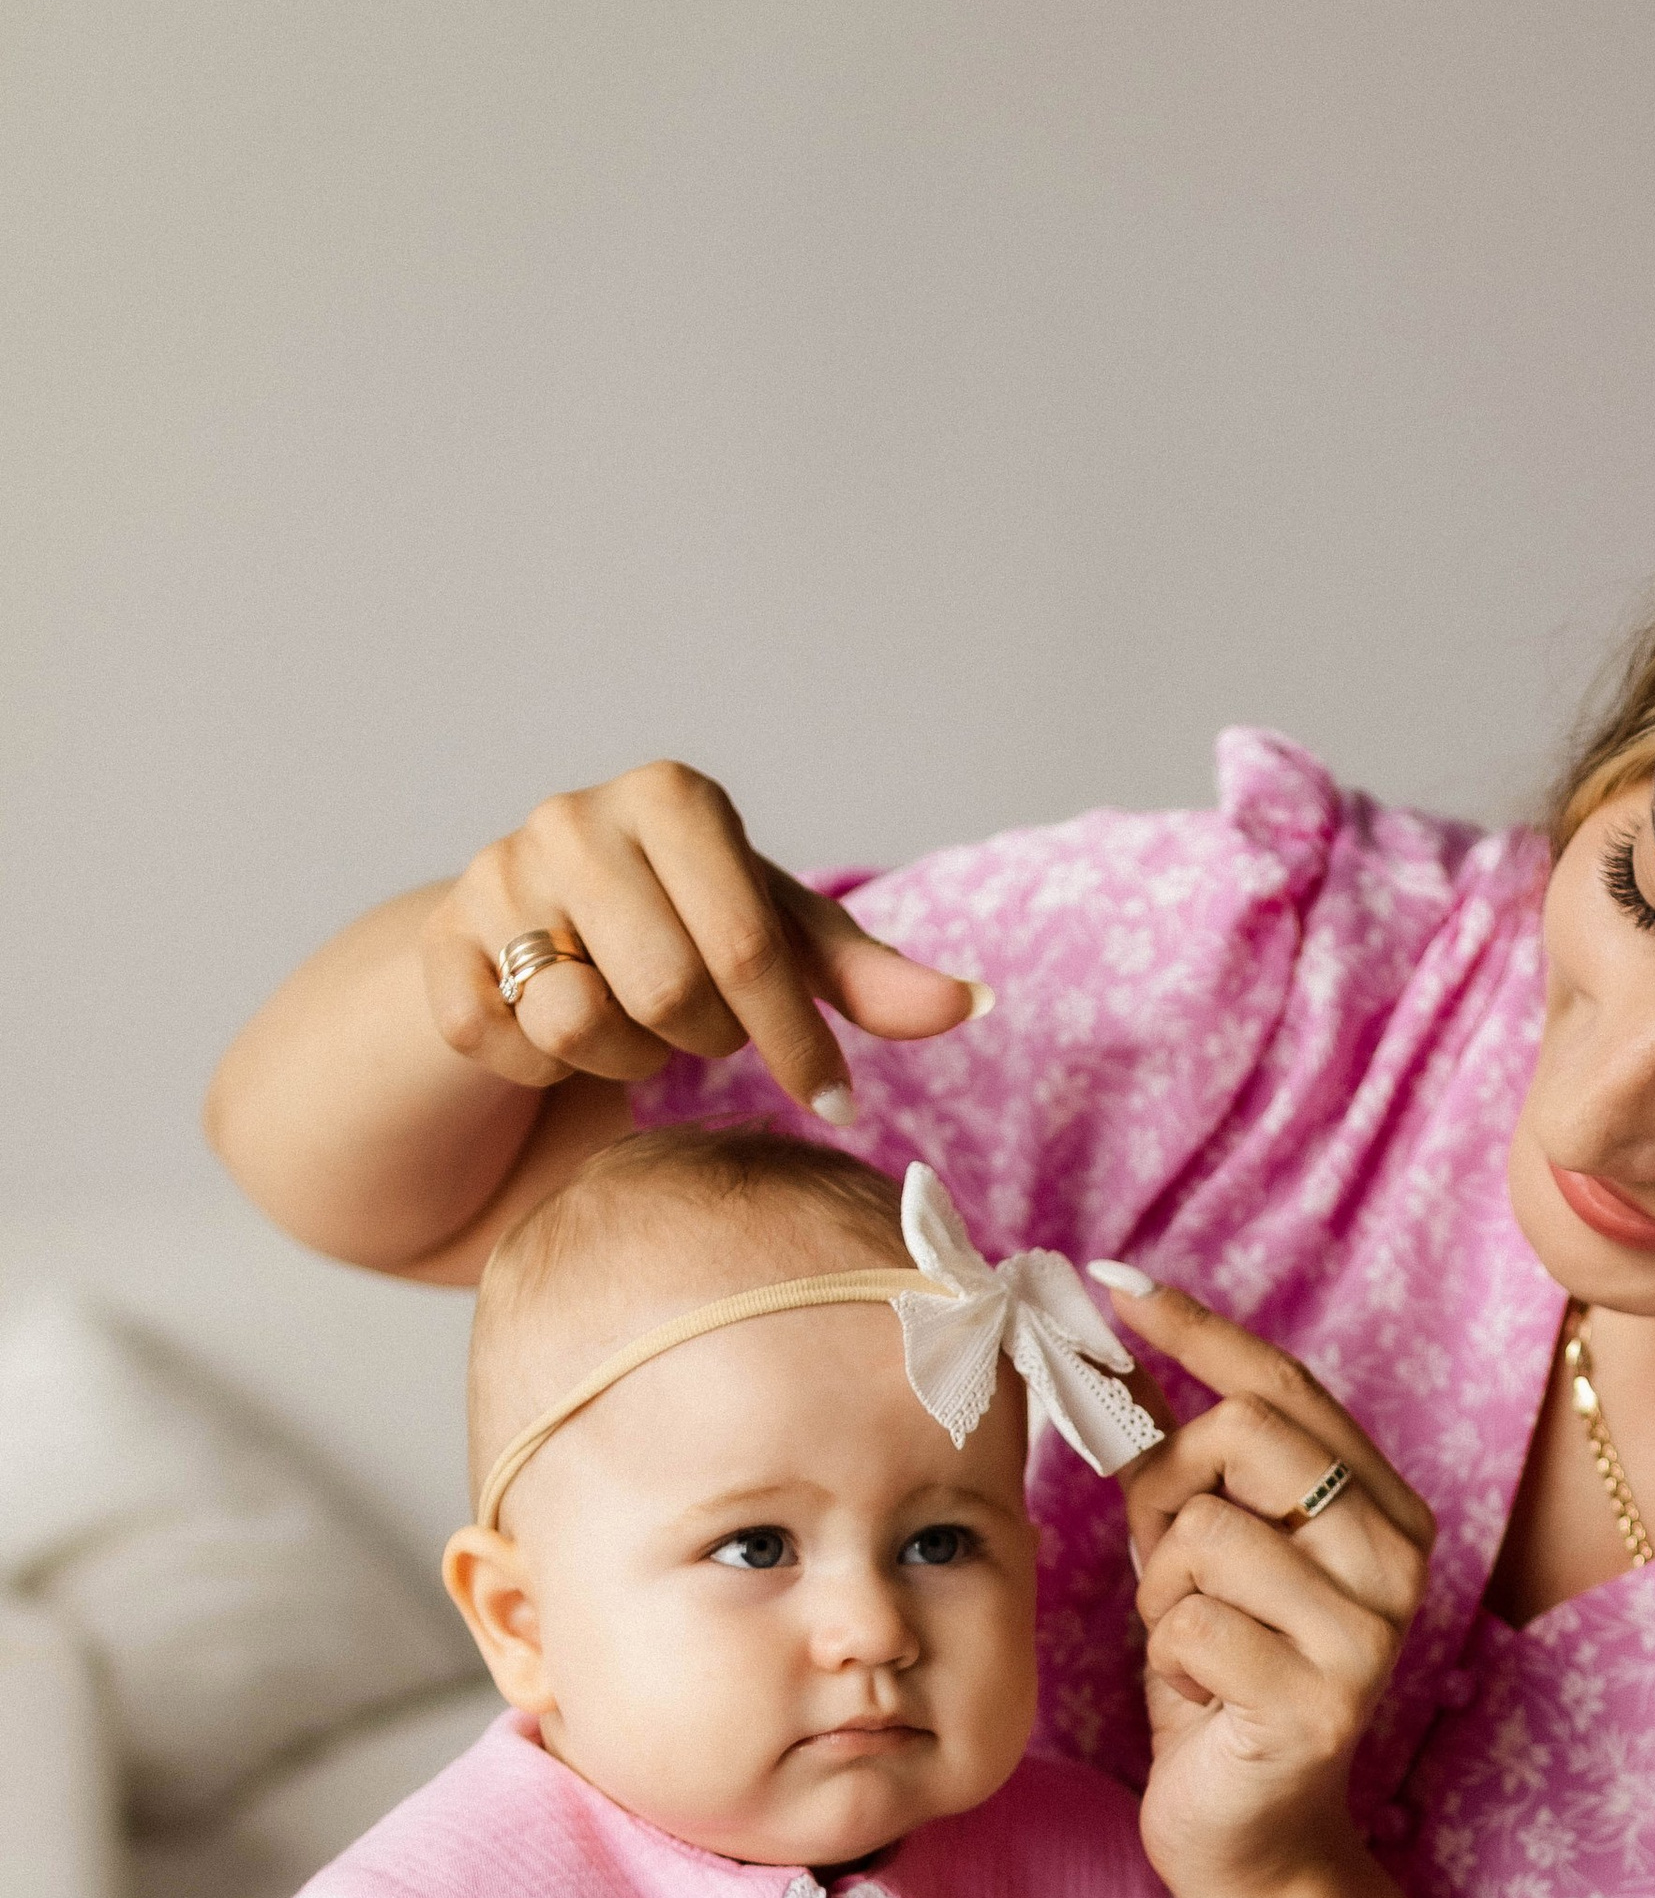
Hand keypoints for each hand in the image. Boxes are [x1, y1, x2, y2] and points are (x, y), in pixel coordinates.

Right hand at [419, 760, 982, 1118]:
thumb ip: (870, 976)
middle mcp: (573, 816)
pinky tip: (559, 1028)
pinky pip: (505, 1049)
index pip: (748, 947)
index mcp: (673, 796)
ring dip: (626, 1059)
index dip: (795, 1042)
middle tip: (700, 1029)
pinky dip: (544, 1070)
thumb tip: (973, 1004)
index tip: (834, 1101)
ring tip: (633, 1021)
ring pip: (578, 1024)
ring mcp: (493, 873)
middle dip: (703, 1042)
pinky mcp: (438, 944)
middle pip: (668, 995)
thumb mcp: (782, 936)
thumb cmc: (689, 921)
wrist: (543, 920)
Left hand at [1101, 1279, 1434, 1897]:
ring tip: (1194, 1647)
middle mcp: (1398, 1560)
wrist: (1246, 1831)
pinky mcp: (1321, 1700)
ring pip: (1202, 1536)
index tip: (1117, 1284)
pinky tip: (1202, 1699)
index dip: (1199, 1330)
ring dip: (1162, 1594)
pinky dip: (1167, 1660)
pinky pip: (1186, 1624)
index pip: (1287, 1388)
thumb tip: (1108, 1341)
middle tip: (1169, 1567)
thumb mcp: (1193, 1549)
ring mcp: (1370, 1633)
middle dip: (1170, 1497)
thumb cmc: (1218, 1678)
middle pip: (1242, 1440)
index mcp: (1384, 1508)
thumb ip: (1172, 1456)